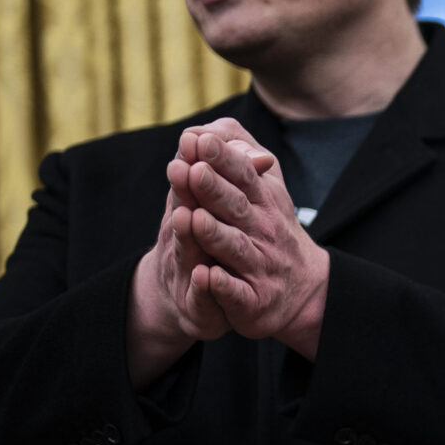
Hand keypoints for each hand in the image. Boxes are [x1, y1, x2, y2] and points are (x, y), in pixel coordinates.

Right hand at [128, 169, 242, 383]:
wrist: (187, 302)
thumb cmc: (202, 246)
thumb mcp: (209, 212)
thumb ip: (228, 182)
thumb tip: (262, 156)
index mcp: (189, 211)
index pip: (192, 183)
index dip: (195, 162)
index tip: (197, 139)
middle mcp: (182, 238)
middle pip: (184, 211)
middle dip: (187, 190)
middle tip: (189, 168)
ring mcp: (186, 272)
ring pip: (186, 251)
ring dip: (186, 233)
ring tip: (188, 216)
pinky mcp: (197, 305)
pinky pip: (202, 296)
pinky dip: (204, 286)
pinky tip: (205, 277)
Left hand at [168, 119, 327, 356]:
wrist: (304, 288)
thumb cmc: (269, 228)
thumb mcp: (263, 188)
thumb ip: (237, 156)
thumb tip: (203, 130)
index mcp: (263, 201)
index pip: (242, 175)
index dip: (222, 158)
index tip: (200, 140)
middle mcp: (263, 231)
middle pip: (236, 207)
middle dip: (214, 190)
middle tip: (194, 170)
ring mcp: (259, 265)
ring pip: (234, 248)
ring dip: (215, 235)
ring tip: (195, 220)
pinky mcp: (252, 299)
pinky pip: (235, 292)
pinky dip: (221, 286)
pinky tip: (205, 276)